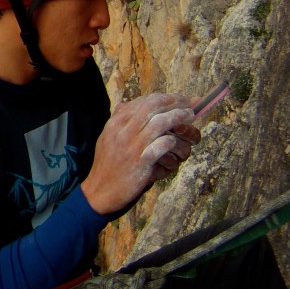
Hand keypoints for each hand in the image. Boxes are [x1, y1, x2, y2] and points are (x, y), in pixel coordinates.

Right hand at [81, 93, 198, 214]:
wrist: (99, 190)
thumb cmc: (107, 164)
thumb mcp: (107, 137)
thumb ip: (118, 121)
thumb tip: (125, 104)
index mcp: (116, 122)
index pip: (145, 101)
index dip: (167, 98)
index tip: (180, 99)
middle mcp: (123, 130)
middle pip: (154, 106)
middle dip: (176, 103)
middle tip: (190, 106)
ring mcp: (132, 145)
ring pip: (161, 123)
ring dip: (179, 118)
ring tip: (190, 119)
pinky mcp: (141, 162)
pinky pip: (162, 145)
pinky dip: (173, 141)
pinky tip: (176, 143)